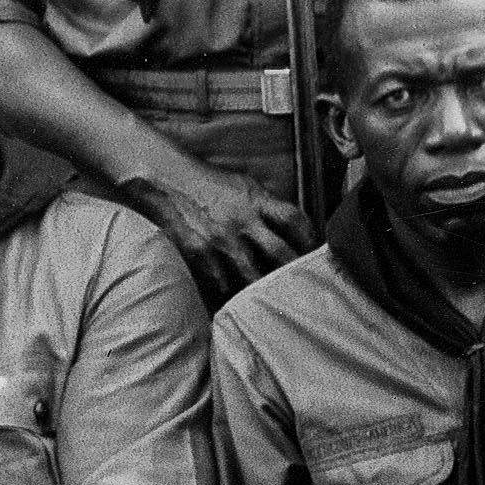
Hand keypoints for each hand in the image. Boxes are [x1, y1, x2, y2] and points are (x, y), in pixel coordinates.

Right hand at [121, 151, 306, 297]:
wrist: (164, 179)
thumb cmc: (208, 184)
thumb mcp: (243, 186)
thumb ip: (267, 206)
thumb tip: (293, 229)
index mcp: (256, 200)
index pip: (295, 219)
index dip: (311, 239)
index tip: (320, 254)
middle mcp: (241, 220)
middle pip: (280, 252)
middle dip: (296, 271)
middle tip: (309, 288)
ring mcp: (220, 239)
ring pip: (252, 274)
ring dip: (266, 290)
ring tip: (280, 304)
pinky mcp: (199, 253)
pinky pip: (221, 281)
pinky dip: (232, 294)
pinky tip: (242, 305)